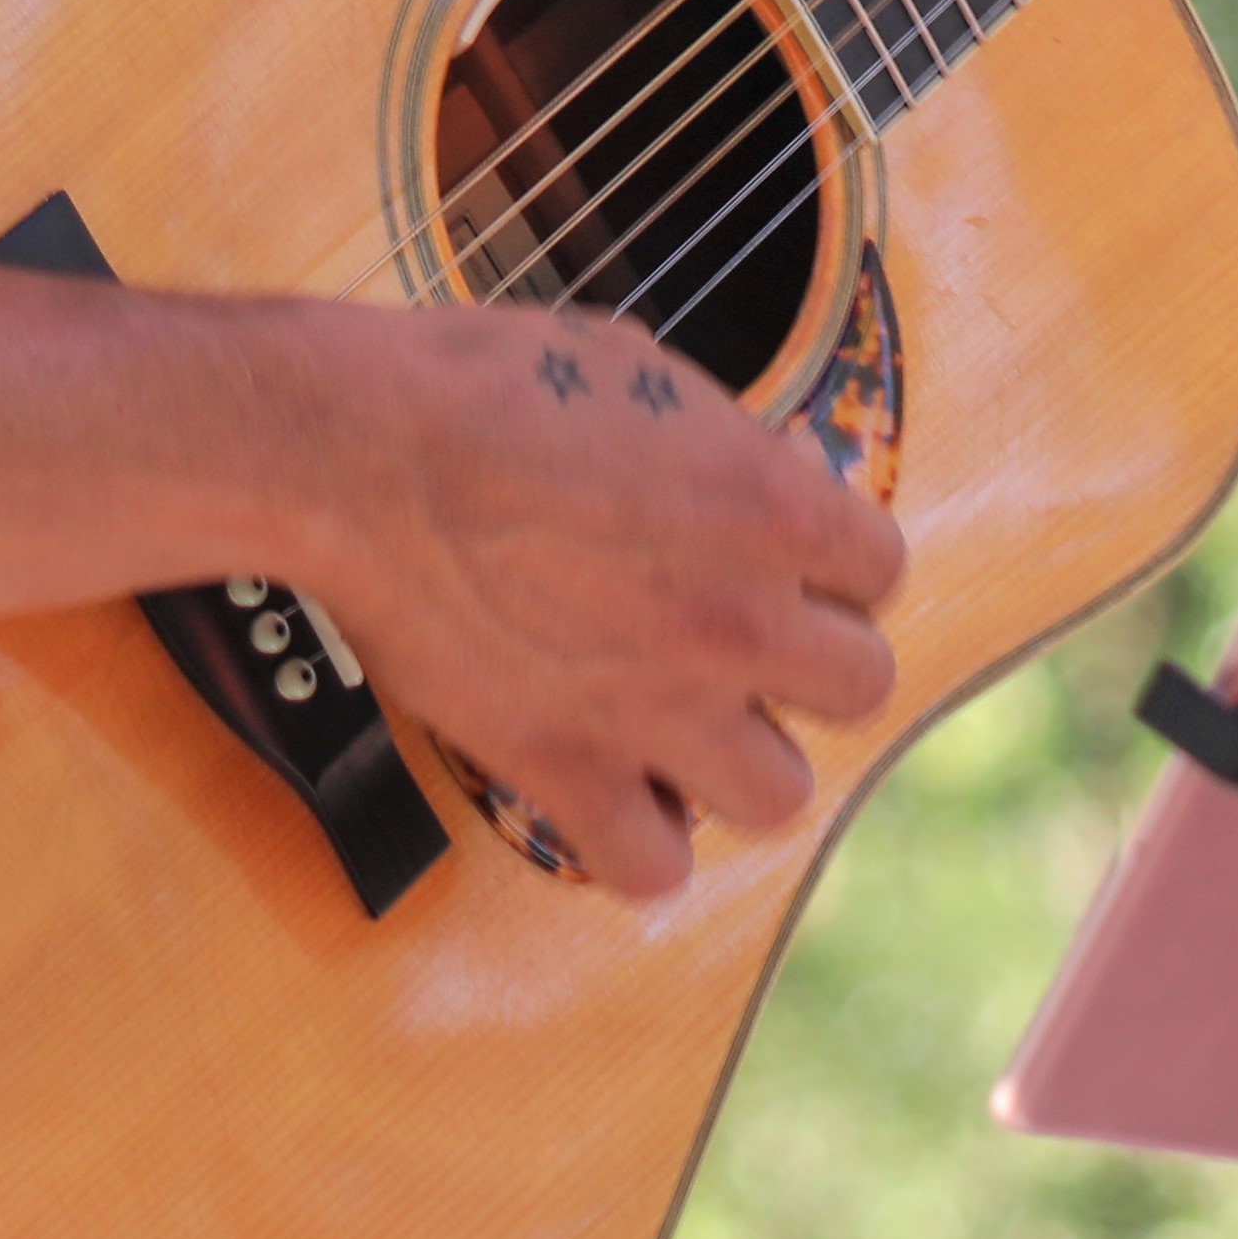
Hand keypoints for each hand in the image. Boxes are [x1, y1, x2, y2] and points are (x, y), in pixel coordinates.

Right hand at [283, 299, 906, 901]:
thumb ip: (722, 445)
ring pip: (781, 795)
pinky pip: (653, 869)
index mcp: (770, 503)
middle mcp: (740, 616)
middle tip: (739, 639)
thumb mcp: (636, 368)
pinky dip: (638, 843)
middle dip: (805, 663)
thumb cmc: (482, 386)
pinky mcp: (565, 768)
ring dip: (739, 761)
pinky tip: (612, 792)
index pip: (881, 570)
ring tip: (685, 724)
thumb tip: (759, 483)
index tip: (778, 558)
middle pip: (861, 688)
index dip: (828, 563)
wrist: (356, 451)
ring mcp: (658, 706)